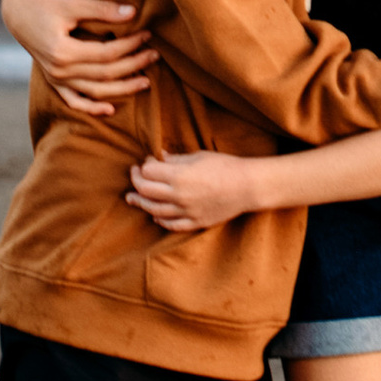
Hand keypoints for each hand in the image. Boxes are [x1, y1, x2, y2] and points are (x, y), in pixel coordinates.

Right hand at [6, 0, 157, 122]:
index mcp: (62, 52)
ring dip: (122, 89)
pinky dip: (91, 108)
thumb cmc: (47, 4)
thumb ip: (102, 10)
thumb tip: (133, 12)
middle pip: (104, 74)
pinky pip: (74, 101)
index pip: (106, 54)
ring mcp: (55, 79)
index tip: (147, 35)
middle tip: (155, 55)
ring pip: (94, 92)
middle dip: (133, 65)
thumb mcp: (73, 3)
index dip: (130, 46)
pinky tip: (111, 109)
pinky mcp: (53, 82)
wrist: (19, 14)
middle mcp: (58, 71)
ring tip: (146, 82)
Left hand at [128, 151, 256, 231]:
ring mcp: (186, 211)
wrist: (248, 186)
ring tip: (132, 199)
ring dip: (141, 203)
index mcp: (179, 176)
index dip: (143, 166)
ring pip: (154, 210)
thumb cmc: (225, 166)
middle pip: (146, 191)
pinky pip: (172, 224)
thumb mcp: (199, 156)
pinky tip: (155, 216)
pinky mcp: (195, 222)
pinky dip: (160, 220)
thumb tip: (159, 157)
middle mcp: (179, 195)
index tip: (145, 162)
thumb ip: (176, 159)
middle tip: (134, 175)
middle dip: (136, 182)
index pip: (148, 172)